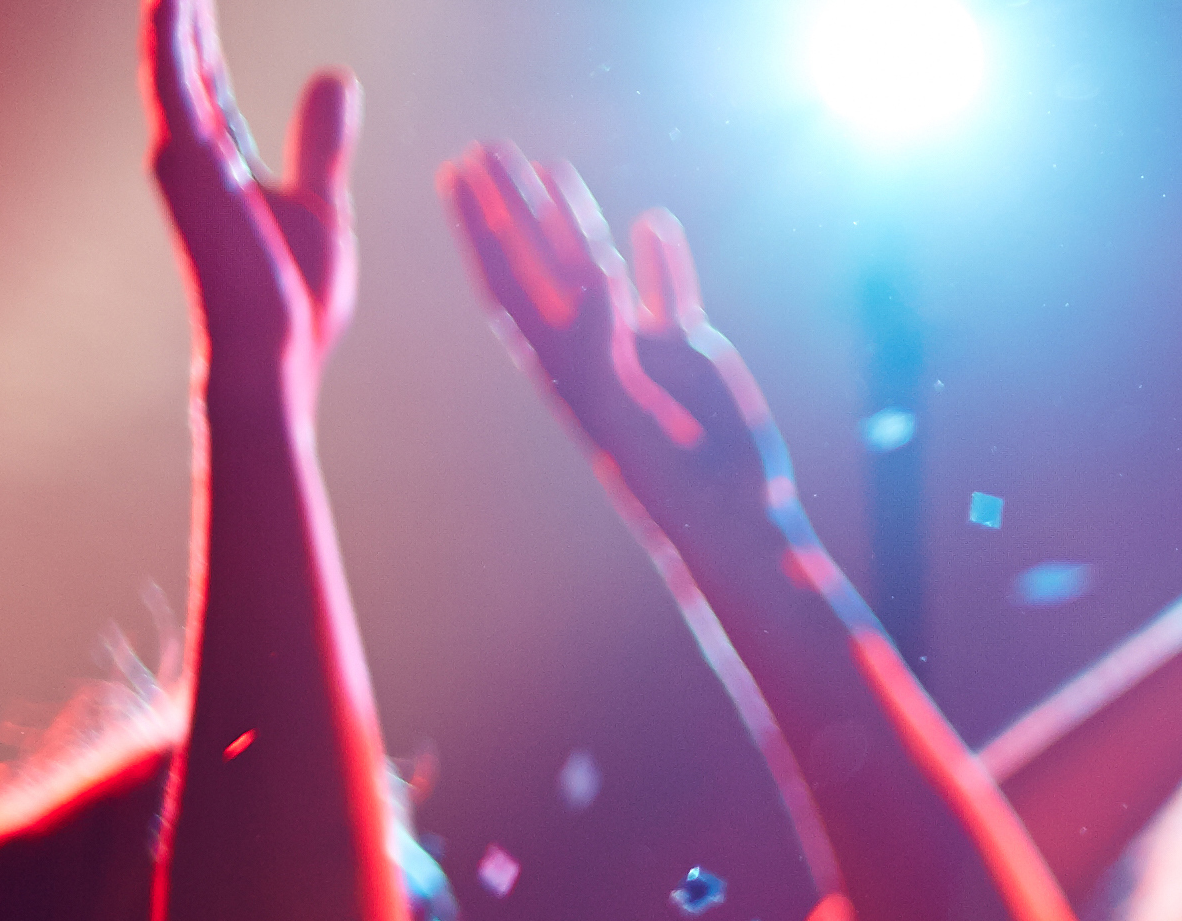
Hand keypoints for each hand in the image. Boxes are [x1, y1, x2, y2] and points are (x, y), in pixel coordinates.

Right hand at [150, 0, 354, 392]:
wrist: (274, 355)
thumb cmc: (293, 299)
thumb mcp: (320, 201)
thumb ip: (321, 140)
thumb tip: (336, 77)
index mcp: (220, 158)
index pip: (204, 73)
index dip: (197, 23)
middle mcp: (189, 149)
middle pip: (179, 53)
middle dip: (177, 2)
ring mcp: (181, 155)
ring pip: (167, 54)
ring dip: (172, 4)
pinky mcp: (186, 162)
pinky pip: (171, 79)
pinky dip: (168, 31)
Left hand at [443, 143, 797, 569]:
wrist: (728, 510)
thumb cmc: (665, 475)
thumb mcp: (617, 405)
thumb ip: (599, 338)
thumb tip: (594, 272)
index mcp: (558, 363)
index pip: (505, 281)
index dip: (478, 227)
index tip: (454, 174)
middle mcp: (591, 348)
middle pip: (541, 262)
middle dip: (513, 207)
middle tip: (489, 149)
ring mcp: (639, 347)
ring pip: (600, 268)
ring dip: (576, 218)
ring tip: (553, 168)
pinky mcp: (687, 352)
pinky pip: (670, 293)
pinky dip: (663, 260)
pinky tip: (655, 224)